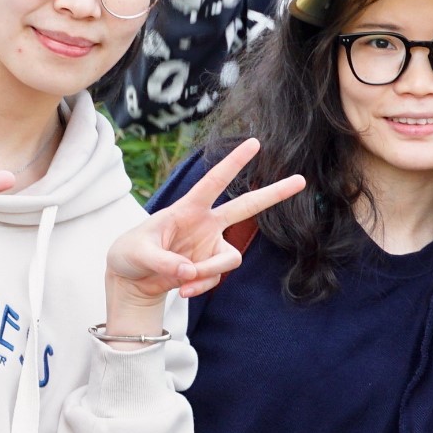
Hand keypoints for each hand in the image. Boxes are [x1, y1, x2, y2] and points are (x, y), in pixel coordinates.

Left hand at [105, 137, 310, 325]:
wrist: (132, 280)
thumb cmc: (130, 254)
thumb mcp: (139, 254)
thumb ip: (165, 262)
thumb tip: (191, 271)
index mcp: (187, 208)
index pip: (213, 182)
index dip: (233, 163)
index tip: (255, 143)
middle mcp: (205, 224)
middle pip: (246, 207)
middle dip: (274, 193)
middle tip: (301, 179)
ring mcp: (211, 245)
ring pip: (230, 258)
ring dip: (208, 273)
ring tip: (182, 281)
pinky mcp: (211, 267)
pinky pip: (216, 278)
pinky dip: (199, 287)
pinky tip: (181, 290)